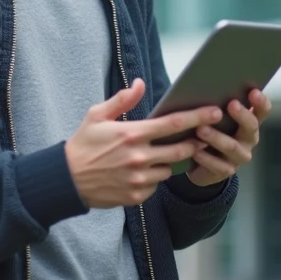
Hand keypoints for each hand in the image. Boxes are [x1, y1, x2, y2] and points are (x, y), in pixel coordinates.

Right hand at [65, 78, 222, 207]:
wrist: (66, 180)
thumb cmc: (82, 144)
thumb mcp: (97, 116)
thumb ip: (122, 100)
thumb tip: (140, 83)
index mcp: (132, 134)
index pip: (174, 123)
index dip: (198, 117)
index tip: (214, 112)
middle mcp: (139, 157)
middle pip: (181, 149)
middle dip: (194, 142)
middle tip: (200, 137)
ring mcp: (139, 178)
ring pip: (170, 169)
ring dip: (170, 162)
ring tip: (160, 155)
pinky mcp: (136, 196)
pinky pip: (156, 185)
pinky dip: (153, 178)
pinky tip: (141, 172)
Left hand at [185, 89, 271, 186]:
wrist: (199, 162)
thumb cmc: (210, 131)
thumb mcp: (215, 117)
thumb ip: (217, 105)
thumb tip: (207, 85)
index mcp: (249, 122)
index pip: (262, 111)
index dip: (261, 102)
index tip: (254, 91)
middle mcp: (248, 139)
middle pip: (251, 127)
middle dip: (242, 115)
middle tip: (231, 104)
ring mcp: (239, 156)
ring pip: (232, 147)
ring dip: (217, 137)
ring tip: (201, 129)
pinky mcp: (226, 171)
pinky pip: (218, 165)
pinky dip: (205, 158)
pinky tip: (195, 152)